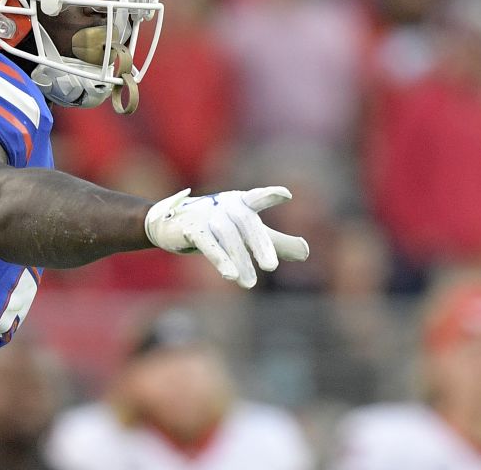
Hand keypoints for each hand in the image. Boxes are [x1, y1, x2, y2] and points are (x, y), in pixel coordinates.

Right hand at [144, 186, 308, 288]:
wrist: (173, 225)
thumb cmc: (219, 227)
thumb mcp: (249, 234)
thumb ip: (277, 242)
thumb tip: (307, 252)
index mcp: (242, 203)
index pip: (257, 197)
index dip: (269, 196)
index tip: (286, 195)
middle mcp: (225, 205)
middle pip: (246, 222)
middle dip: (260, 244)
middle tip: (272, 267)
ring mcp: (207, 216)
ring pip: (228, 237)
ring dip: (240, 260)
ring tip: (249, 284)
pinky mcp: (191, 230)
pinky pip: (207, 245)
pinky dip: (220, 259)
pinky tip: (230, 275)